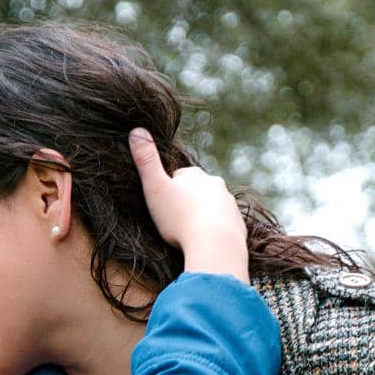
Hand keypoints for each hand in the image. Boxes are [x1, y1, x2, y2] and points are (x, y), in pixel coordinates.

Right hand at [129, 128, 247, 280]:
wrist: (214, 244)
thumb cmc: (179, 218)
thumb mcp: (155, 188)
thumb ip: (145, 161)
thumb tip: (136, 130)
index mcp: (195, 175)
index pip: (179, 176)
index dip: (169, 189)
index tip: (162, 203)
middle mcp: (215, 185)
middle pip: (198, 190)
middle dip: (188, 200)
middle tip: (175, 219)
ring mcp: (229, 204)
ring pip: (212, 207)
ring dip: (202, 216)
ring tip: (190, 233)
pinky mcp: (238, 224)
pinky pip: (224, 225)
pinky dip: (215, 231)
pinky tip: (206, 242)